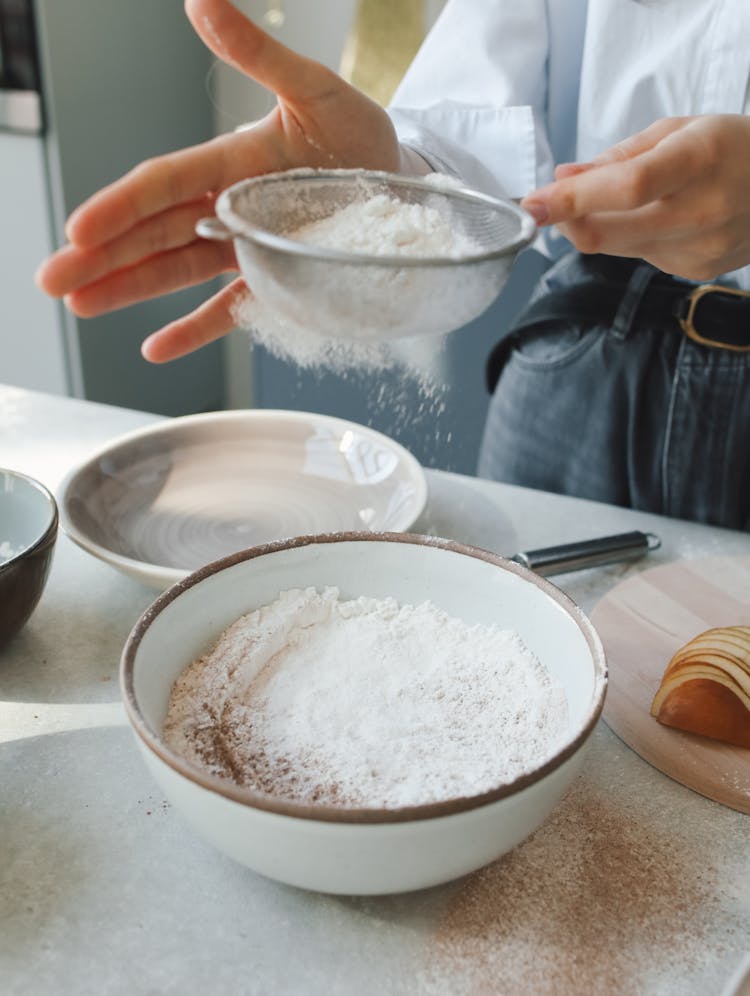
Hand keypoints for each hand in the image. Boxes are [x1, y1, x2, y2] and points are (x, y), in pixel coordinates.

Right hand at [35, 0, 399, 361]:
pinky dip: (195, 329)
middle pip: (154, 235)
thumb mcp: (312, 88)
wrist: (402, 178)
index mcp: (230, 164)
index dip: (120, 208)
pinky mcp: (275, 283)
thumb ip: (258, 55)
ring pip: (177, 272)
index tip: (81, 229)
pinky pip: (229, 310)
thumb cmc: (358, 134)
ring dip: (129, 290)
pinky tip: (155, 347)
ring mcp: (248, 250)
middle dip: (102, 258)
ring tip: (81, 305)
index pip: (163, 186)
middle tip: (53, 278)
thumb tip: (200, 4)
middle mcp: (229, 210)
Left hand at [521, 115, 749, 281]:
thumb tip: (563, 180)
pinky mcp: (698, 271)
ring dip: (598, 227)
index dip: (572, 200)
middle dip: (566, 220)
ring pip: (616, 249)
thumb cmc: (731, 149)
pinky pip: (641, 258)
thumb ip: (616, 158)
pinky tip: (658, 219)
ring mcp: (701, 248)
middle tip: (548, 204)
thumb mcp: (678, 131)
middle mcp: (702, 210)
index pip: (625, 187)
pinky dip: (632, 239)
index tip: (533, 204)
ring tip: (616, 201)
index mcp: (698, 158)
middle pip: (606, 233)